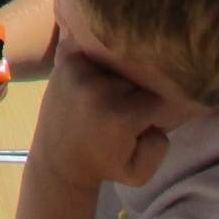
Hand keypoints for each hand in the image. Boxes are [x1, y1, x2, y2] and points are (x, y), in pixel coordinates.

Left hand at [33, 33, 172, 193]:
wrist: (58, 160)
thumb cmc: (103, 166)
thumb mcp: (138, 173)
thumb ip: (158, 147)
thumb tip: (161, 116)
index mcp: (121, 117)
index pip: (157, 97)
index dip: (158, 106)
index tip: (151, 115)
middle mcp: (100, 91)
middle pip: (138, 76)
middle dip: (140, 87)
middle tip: (132, 102)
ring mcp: (81, 73)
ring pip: (119, 60)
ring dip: (121, 72)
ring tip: (116, 88)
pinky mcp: (67, 62)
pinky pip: (93, 45)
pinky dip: (100, 52)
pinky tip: (102, 68)